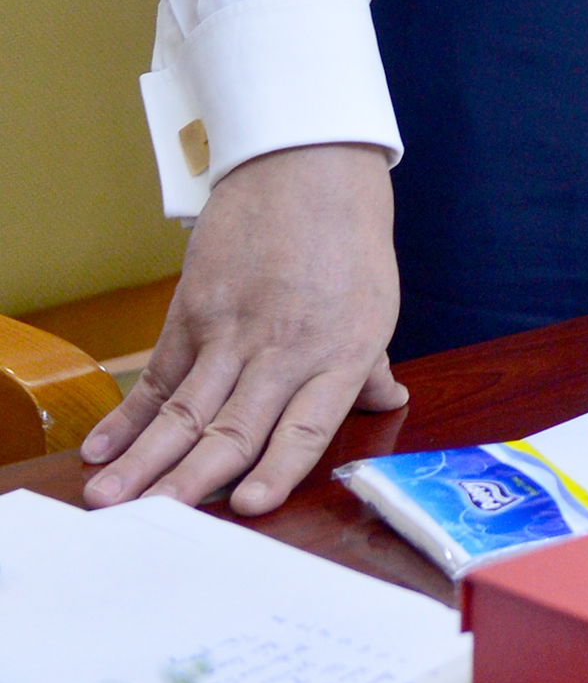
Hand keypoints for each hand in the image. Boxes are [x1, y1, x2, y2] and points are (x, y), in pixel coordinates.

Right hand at [81, 144, 405, 513]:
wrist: (307, 159)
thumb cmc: (348, 235)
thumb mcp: (374, 301)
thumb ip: (369, 366)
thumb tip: (389, 406)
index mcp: (342, 352)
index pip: (308, 425)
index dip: (279, 468)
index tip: (251, 506)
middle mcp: (286, 347)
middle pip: (234, 425)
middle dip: (191, 482)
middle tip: (154, 523)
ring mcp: (234, 328)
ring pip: (187, 407)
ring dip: (146, 458)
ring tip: (111, 500)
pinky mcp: (195, 308)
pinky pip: (159, 373)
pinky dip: (128, 415)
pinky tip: (102, 450)